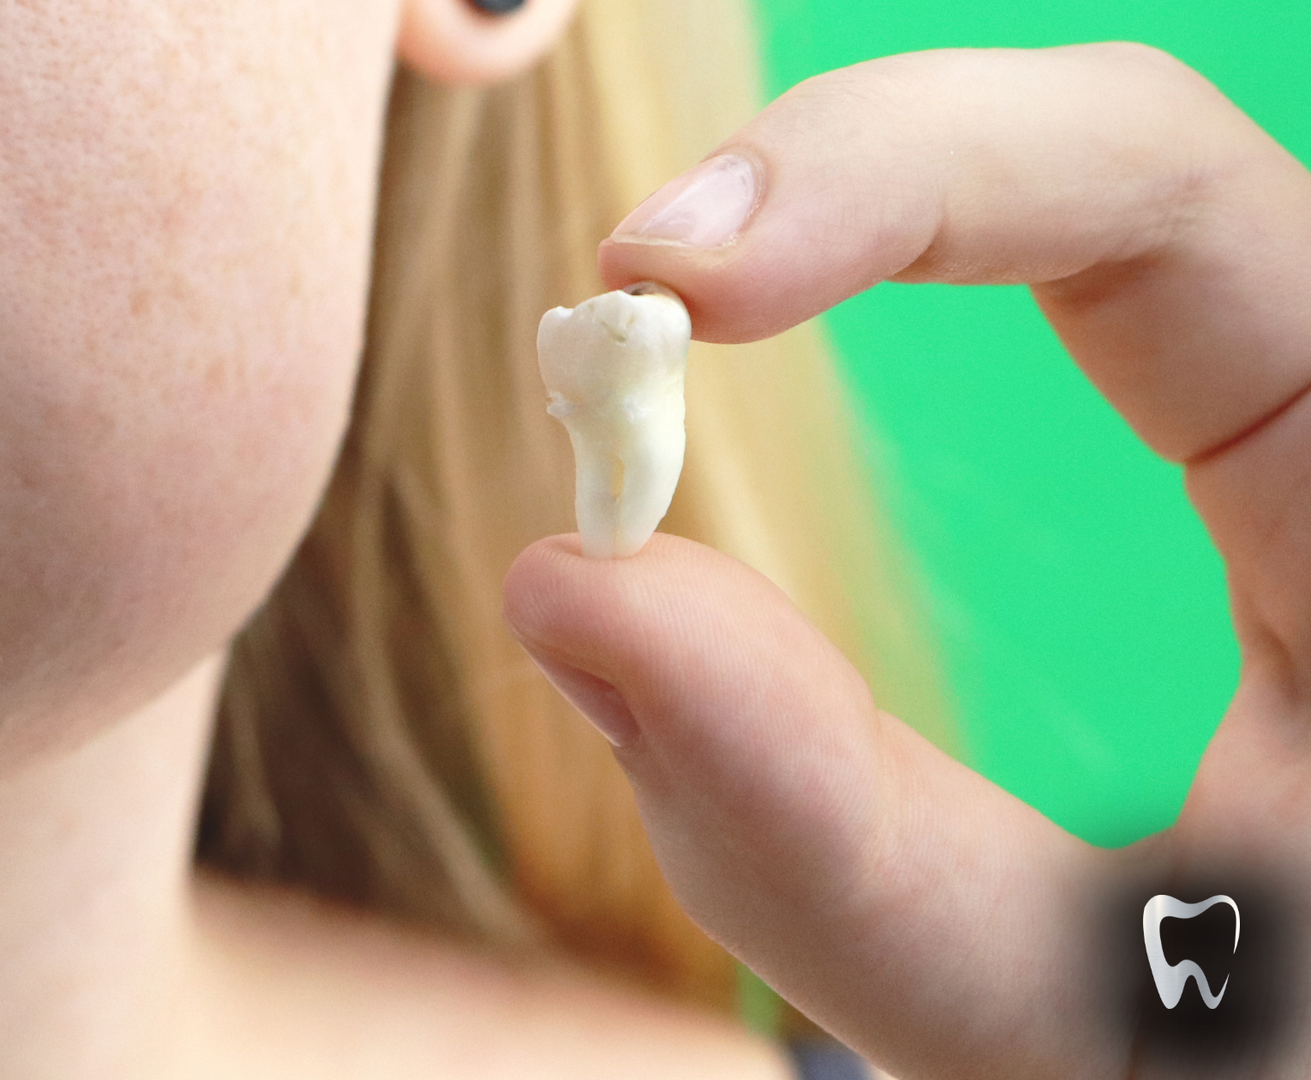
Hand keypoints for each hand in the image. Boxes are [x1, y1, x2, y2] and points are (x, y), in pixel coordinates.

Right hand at [502, 43, 1310, 1079]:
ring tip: (645, 331)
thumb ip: (820, 841)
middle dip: (847, 178)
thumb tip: (563, 585)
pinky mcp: (1255, 467)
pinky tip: (755, 324)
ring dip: (851, 215)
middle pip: (1110, 156)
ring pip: (1082, 206)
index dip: (896, 175)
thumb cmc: (1265, 1068)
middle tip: (615, 299)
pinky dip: (889, 273)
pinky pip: (1080, 290)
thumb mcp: (1058, 1005)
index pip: (1165, 193)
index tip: (664, 289)